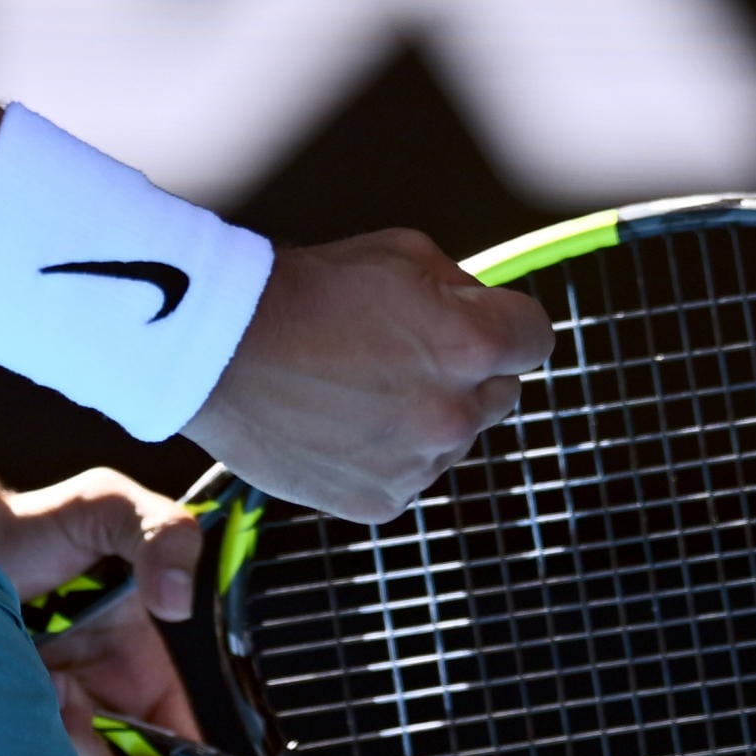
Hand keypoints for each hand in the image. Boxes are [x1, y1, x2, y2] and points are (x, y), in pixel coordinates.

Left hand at [0, 465, 213, 755]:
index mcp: (142, 679)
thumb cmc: (38, 521)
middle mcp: (102, 714)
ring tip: (37, 677)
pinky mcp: (1, 732)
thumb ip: (165, 535)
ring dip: (59, 746)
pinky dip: (17, 745)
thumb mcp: (111, 506)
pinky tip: (3, 690)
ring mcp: (50, 728)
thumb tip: (178, 603)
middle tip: (68, 701)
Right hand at [188, 229, 548, 523]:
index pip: (536, 339)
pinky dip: (384, 454)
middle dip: (465, 371)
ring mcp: (417, 466)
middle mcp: (454, 414)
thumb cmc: (309, 288)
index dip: (508, 323)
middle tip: (401, 351)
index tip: (477, 321)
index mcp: (471, 345)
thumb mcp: (400, 252)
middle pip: (499, 394)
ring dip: (425, 415)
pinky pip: (407, 476)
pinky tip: (340, 422)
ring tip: (357, 387)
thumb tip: (488, 313)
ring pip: (451, 439)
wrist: (219, 349)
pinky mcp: (380, 503)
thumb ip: (462, 288)